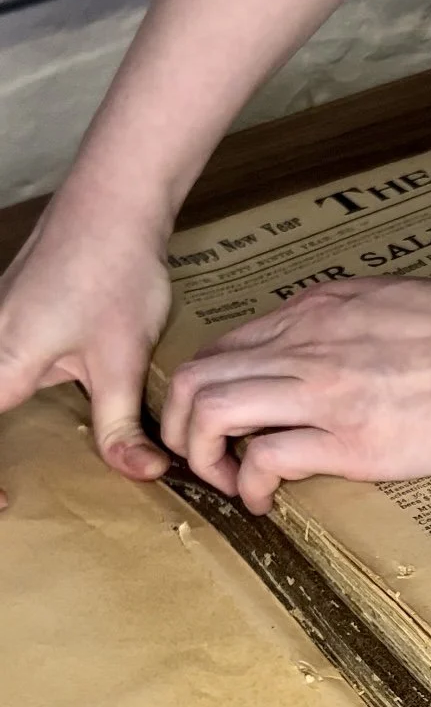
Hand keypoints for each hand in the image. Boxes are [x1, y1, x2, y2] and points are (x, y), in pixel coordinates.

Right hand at [0, 205, 172, 495]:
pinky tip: (31, 410)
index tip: (7, 505)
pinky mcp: (8, 314)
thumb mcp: (123, 362)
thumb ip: (122, 426)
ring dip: (4, 424)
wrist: (113, 202)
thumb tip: (140, 474)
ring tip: (16, 465)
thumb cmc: (113, 271)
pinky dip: (5, 392)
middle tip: (8, 495)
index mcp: (2, 364)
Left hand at [162, 259, 430, 516]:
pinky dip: (248, 487)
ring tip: (226, 482)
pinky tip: (264, 502)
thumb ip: (339, 324)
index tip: (218, 423)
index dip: (201, 389)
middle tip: (202, 458)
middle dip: (180, 426)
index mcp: (312, 312)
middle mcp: (301, 346)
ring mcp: (319, 392)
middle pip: (195, 379)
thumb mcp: (385, 304)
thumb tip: (320, 351)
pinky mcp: (345, 440)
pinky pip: (263, 461)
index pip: (221, 346)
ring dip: (203, 457)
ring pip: (211, 415)